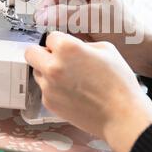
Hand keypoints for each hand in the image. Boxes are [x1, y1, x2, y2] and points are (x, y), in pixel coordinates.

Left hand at [25, 31, 151, 151]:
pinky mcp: (49, 103)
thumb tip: (72, 46)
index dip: (60, 41)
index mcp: (67, 48)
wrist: (121, 115)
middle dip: (42, 52)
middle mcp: (53, 66)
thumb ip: (83, 44)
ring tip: (69, 77)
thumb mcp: (107, 49)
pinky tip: (72, 92)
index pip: (50, 37)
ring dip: (47, 71)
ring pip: (37, 71)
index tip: (65, 46)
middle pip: (31, 52)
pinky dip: (54, 88)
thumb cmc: (119, 83)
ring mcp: (48, 86)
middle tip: (56, 57)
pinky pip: (44, 89)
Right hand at [35, 0, 151, 78]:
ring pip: (60, 12)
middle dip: (55, 13)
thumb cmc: (126, 30)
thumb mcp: (94, 18)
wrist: (137, 51)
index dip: (49, 0)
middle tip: (46, 25)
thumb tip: (42, 14)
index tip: (40, 15)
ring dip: (61, 24)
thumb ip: (66, 15)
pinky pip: (65, 24)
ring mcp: (85, 5)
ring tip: (69, 32)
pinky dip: (66, 32)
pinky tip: (75, 37)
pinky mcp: (82, 19)